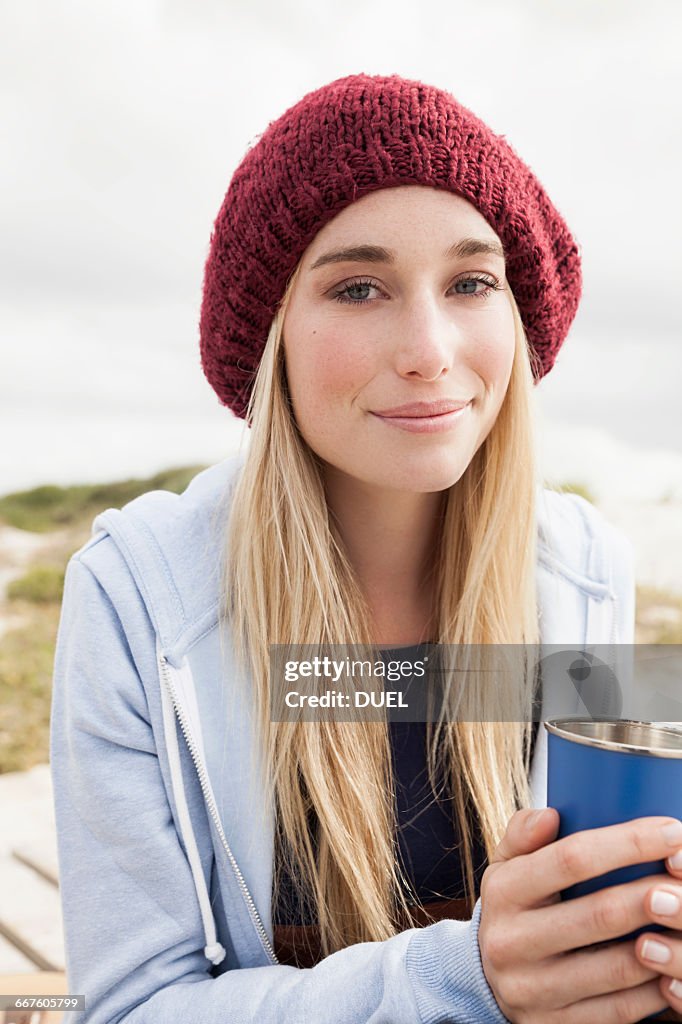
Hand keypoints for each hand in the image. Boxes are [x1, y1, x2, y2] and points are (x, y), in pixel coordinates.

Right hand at [478, 809, 681, 1022]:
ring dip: (666, 943)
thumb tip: (551, 815)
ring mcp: (535, 990)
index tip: (672, 831)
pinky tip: (672, 964)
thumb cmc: (513, 907)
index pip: (571, 859)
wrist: (485, 979)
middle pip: (601, 914)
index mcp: (504, 892)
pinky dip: (656, 988)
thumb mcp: (506, 864)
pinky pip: (621, 1011)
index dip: (628, 843)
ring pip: (618, 967)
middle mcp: (513, 942)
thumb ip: (522, 833)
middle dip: (656, 893)